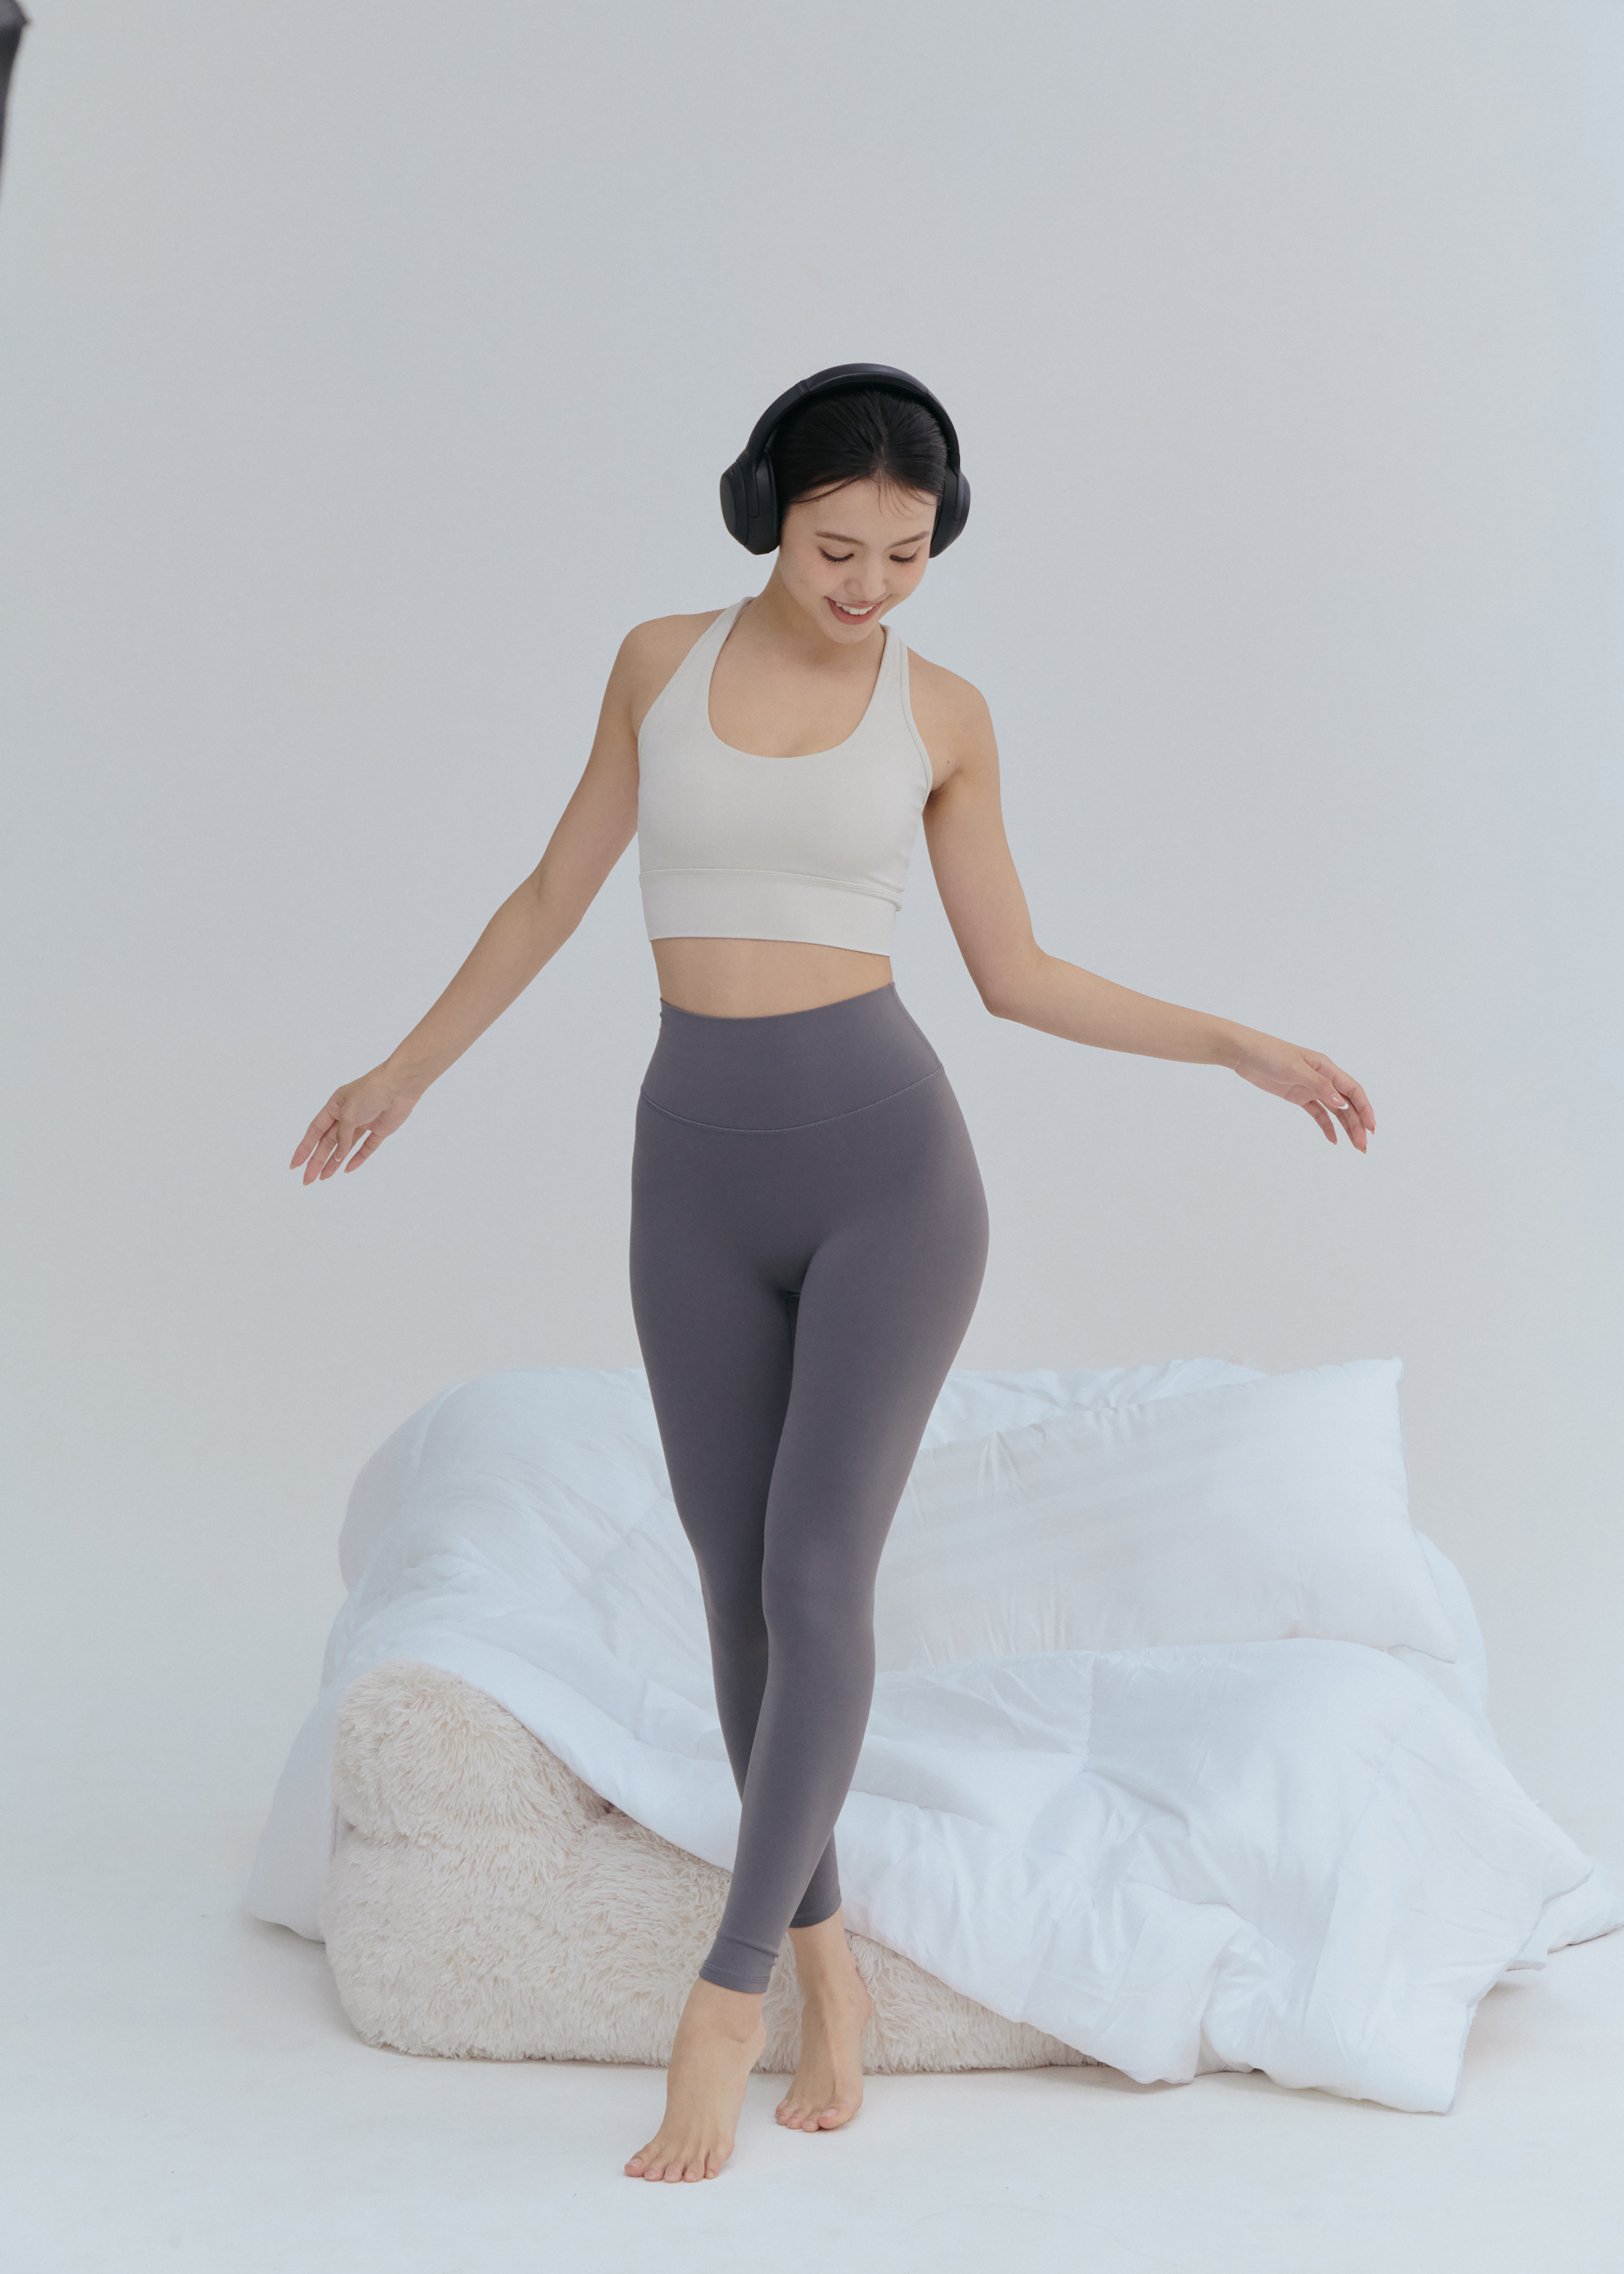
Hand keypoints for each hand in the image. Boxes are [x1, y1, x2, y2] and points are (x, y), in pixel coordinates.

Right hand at [290, 1067, 422, 1183]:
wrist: (400, 1085)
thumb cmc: (371, 1092)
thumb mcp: (349, 1113)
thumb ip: (342, 1136)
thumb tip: (338, 1157)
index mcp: (334, 1106)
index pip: (314, 1131)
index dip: (304, 1149)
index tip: (294, 1165)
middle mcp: (347, 1115)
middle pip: (327, 1143)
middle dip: (317, 1161)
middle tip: (308, 1180)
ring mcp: (363, 1123)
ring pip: (344, 1147)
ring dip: (333, 1163)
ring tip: (324, 1178)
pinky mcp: (379, 1130)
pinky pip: (366, 1148)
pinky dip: (357, 1159)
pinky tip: (347, 1170)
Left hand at [1226, 1034, 1374, 1151]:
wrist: (1244, 1053)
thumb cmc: (1270, 1054)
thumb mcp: (1295, 1069)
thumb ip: (1319, 1085)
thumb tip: (1342, 1103)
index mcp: (1326, 1068)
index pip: (1353, 1091)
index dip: (1365, 1109)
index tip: (1371, 1128)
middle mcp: (1323, 1078)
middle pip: (1347, 1104)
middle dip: (1358, 1124)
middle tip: (1362, 1147)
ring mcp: (1310, 1088)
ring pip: (1335, 1111)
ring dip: (1346, 1127)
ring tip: (1355, 1147)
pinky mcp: (1298, 1095)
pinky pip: (1317, 1113)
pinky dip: (1326, 1126)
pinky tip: (1333, 1140)